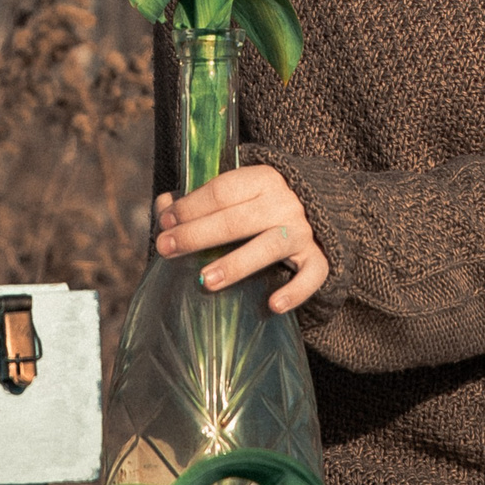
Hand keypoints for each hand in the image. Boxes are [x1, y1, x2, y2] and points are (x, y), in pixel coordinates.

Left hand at [154, 165, 328, 314]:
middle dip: (197, 235)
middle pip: (237, 220)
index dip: (190, 206)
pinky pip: (311, 276)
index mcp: (263, 179)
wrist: (322, 210)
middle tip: (166, 249)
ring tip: (205, 281)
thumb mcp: (237, 192)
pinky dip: (295, 291)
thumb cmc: (262, 205)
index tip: (164, 222)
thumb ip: (199, 198)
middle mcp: (285, 203)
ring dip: (236, 264)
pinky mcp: (319, 259)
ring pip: (269, 248)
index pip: (222, 191)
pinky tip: (272, 305)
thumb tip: (162, 205)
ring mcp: (303, 232)